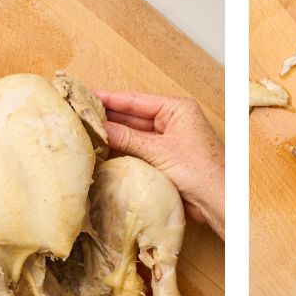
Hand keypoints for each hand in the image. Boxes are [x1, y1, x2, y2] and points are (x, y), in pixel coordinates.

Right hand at [96, 90, 226, 236]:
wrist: (218, 201)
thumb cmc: (200, 171)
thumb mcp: (158, 150)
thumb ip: (126, 138)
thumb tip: (97, 127)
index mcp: (177, 108)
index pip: (135, 100)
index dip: (108, 98)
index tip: (83, 95)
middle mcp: (173, 120)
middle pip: (132, 115)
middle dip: (106, 116)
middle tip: (77, 113)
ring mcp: (168, 139)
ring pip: (132, 133)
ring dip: (111, 133)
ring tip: (82, 128)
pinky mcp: (164, 157)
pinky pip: (136, 148)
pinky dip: (120, 147)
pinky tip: (100, 146)